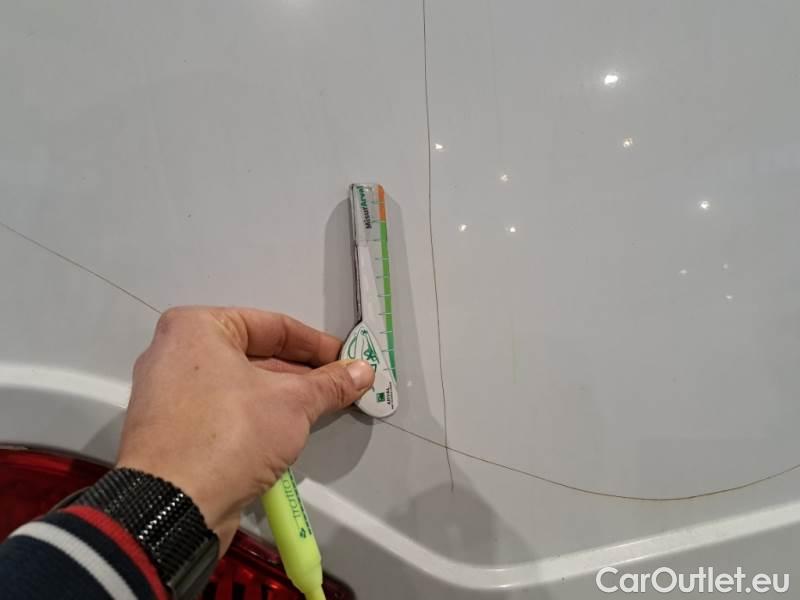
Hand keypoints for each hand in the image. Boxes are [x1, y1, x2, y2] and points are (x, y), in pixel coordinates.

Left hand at [116, 306, 374, 550]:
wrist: (172, 506)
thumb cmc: (230, 433)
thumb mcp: (293, 404)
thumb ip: (330, 384)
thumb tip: (363, 371)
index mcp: (196, 328)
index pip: (272, 326)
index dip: (316, 345)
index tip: (346, 360)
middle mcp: (175, 353)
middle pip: (254, 355)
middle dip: (300, 373)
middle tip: (339, 386)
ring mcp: (168, 394)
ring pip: (239, 386)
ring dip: (281, 397)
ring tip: (320, 409)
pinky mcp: (171, 431)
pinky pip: (223, 411)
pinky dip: (255, 417)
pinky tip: (286, 433)